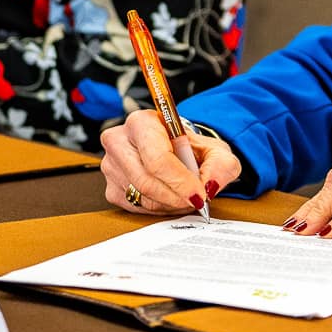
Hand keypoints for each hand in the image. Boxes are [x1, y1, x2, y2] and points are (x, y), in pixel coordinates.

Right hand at [99, 108, 241, 214]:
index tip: (199, 194)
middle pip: (146, 180)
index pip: (157, 158)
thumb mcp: (216, 151)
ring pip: (141, 196)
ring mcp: (110, 165)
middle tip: (196, 200)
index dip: (180, 181)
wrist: (177, 152)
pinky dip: (158, 208)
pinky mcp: (111, 187)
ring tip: (186, 197)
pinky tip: (171, 199)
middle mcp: (119, 140)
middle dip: (176, 196)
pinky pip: (135, 207)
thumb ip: (221, 166)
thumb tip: (209, 186)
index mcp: (142, 122)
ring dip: (169, 203)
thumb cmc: (192, 149)